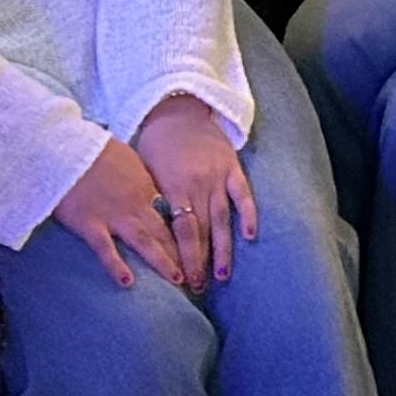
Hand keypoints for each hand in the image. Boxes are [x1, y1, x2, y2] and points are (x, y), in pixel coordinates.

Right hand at [50, 135, 189, 290]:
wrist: (69, 148)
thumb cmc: (97, 152)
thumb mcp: (131, 161)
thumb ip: (144, 181)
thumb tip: (155, 195)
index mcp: (146, 188)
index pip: (172, 217)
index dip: (187, 237)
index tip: (200, 252)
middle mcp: (135, 204)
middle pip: (164, 233)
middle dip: (183, 255)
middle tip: (198, 275)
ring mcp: (113, 216)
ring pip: (143, 242)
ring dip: (162, 262)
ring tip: (178, 281)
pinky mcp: (89, 224)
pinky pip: (105, 249)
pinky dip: (116, 265)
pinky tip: (127, 282)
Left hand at [133, 93, 257, 285]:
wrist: (178, 107)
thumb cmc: (155, 142)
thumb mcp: (144, 171)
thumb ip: (153, 201)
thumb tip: (153, 236)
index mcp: (172, 187)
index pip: (180, 232)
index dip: (182, 258)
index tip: (181, 280)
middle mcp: (197, 185)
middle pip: (201, 232)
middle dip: (200, 262)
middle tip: (200, 288)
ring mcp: (217, 176)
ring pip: (222, 220)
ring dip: (223, 250)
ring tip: (222, 276)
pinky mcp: (232, 167)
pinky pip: (243, 195)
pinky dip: (248, 215)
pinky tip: (251, 237)